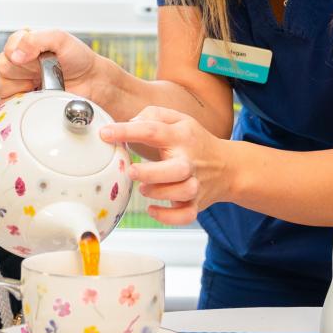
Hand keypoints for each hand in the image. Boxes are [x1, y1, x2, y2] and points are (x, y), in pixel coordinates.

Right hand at [0, 29, 101, 100]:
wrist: (92, 82)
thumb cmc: (77, 58)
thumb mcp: (60, 39)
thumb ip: (36, 39)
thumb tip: (15, 55)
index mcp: (24, 44)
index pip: (8, 47)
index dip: (21, 53)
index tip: (38, 57)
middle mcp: (18, 62)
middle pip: (3, 66)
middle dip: (24, 70)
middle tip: (43, 71)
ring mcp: (18, 83)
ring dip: (20, 87)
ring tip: (40, 85)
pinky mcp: (21, 102)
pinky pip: (5, 104)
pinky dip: (17, 103)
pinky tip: (35, 97)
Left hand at [100, 107, 228, 224]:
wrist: (227, 167)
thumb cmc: (195, 142)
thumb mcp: (179, 119)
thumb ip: (153, 115)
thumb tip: (130, 124)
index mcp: (181, 136)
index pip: (153, 130)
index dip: (127, 131)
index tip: (105, 133)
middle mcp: (189, 160)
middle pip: (176, 169)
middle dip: (151, 172)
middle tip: (132, 171)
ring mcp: (195, 184)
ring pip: (181, 193)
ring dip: (159, 193)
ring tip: (144, 188)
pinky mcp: (197, 204)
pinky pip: (185, 216)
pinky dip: (167, 217)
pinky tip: (152, 209)